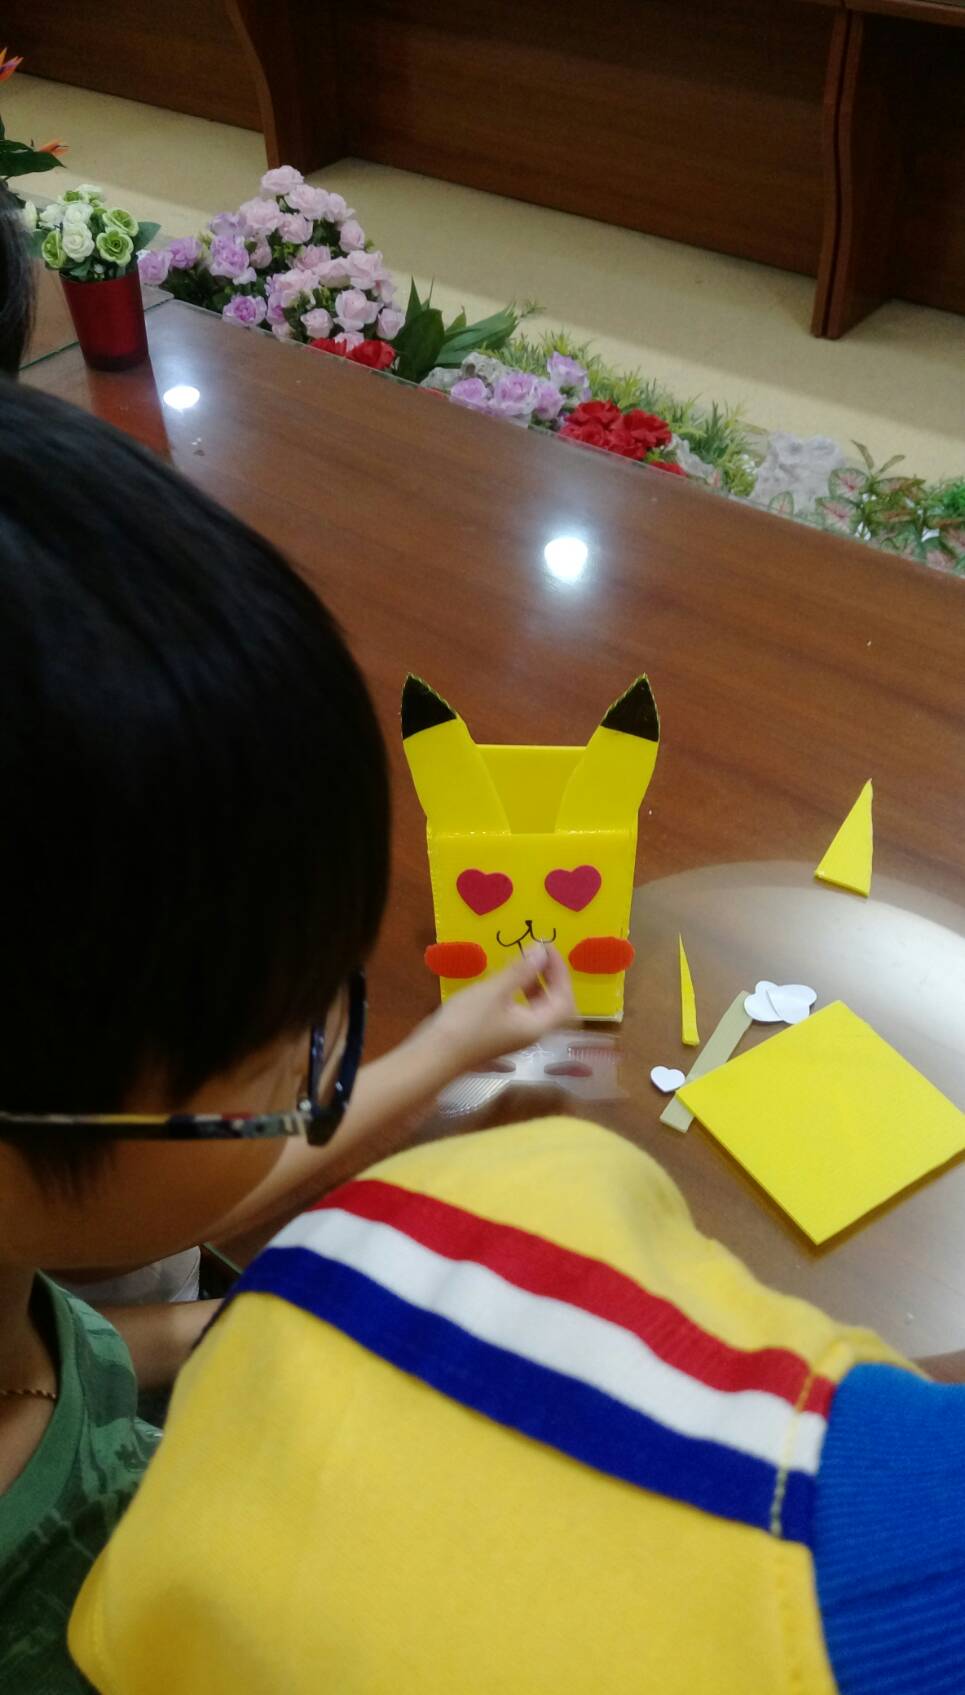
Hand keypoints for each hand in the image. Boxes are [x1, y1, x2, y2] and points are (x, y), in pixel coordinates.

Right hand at [421, 944, 576, 1079]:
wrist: (433, 1056)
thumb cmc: (467, 1022)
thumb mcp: (495, 991)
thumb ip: (521, 970)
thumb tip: (542, 950)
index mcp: (537, 1025)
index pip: (564, 998)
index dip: (559, 971)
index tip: (546, 947)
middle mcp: (531, 1033)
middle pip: (555, 1005)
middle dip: (551, 977)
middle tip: (538, 954)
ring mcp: (514, 1036)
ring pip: (537, 1008)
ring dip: (536, 984)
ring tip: (522, 963)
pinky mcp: (499, 1034)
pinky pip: (521, 1011)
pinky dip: (520, 993)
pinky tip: (504, 981)